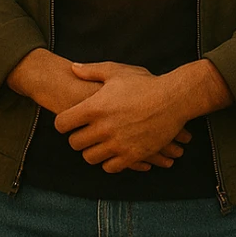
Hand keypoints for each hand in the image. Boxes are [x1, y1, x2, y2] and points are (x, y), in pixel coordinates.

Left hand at [55, 65, 188, 173]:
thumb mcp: (117, 72)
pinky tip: (113, 151)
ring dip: (92, 151)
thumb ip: (91, 71)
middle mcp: (103, 128)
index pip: (62, 124)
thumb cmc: (145, 84)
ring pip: (90, 158)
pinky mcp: (132, 155)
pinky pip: (109, 167)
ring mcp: (117, 144)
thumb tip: (73, 68)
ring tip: (98, 143)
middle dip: (77, 138)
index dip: (63, 123)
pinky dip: (109, 161)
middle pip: (74, 143)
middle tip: (84, 133)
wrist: (173, 100)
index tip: (69, 122)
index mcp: (95, 107)